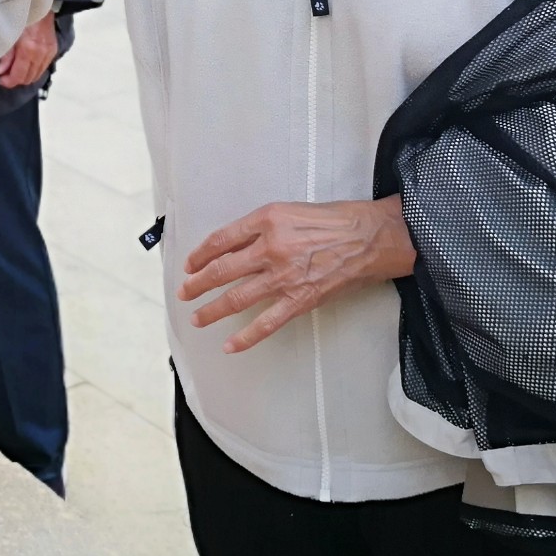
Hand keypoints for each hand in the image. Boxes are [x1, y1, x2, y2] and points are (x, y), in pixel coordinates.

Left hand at [0, 12, 58, 88]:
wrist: (40, 7)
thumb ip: (6, 56)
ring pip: (36, 76)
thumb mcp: (9, 36)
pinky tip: (26, 64)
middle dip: (16, 80)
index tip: (1, 79)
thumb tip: (0, 72)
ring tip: (15, 70)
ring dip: (25, 76)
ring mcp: (49, 54)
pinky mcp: (53, 51)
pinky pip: (43, 68)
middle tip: (6, 75)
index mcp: (28, 50)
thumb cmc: (21, 19)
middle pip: (28, 78)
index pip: (19, 76)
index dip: (9, 81)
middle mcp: (40, 55)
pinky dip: (34, 70)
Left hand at [179, 197, 413, 353]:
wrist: (371, 237)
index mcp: (267, 220)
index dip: (201, 254)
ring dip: (211, 310)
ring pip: (236, 298)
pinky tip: (229, 345)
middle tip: (184, 292)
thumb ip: (261, 226)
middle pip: (222, 270)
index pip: (221, 239)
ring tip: (197, 318)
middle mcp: (270, 247)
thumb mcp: (290, 210)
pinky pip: (266, 323)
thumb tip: (234, 245)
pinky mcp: (300, 299)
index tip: (190, 264)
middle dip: (197, 284)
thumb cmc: (335, 219)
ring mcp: (284, 276)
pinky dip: (245, 337)